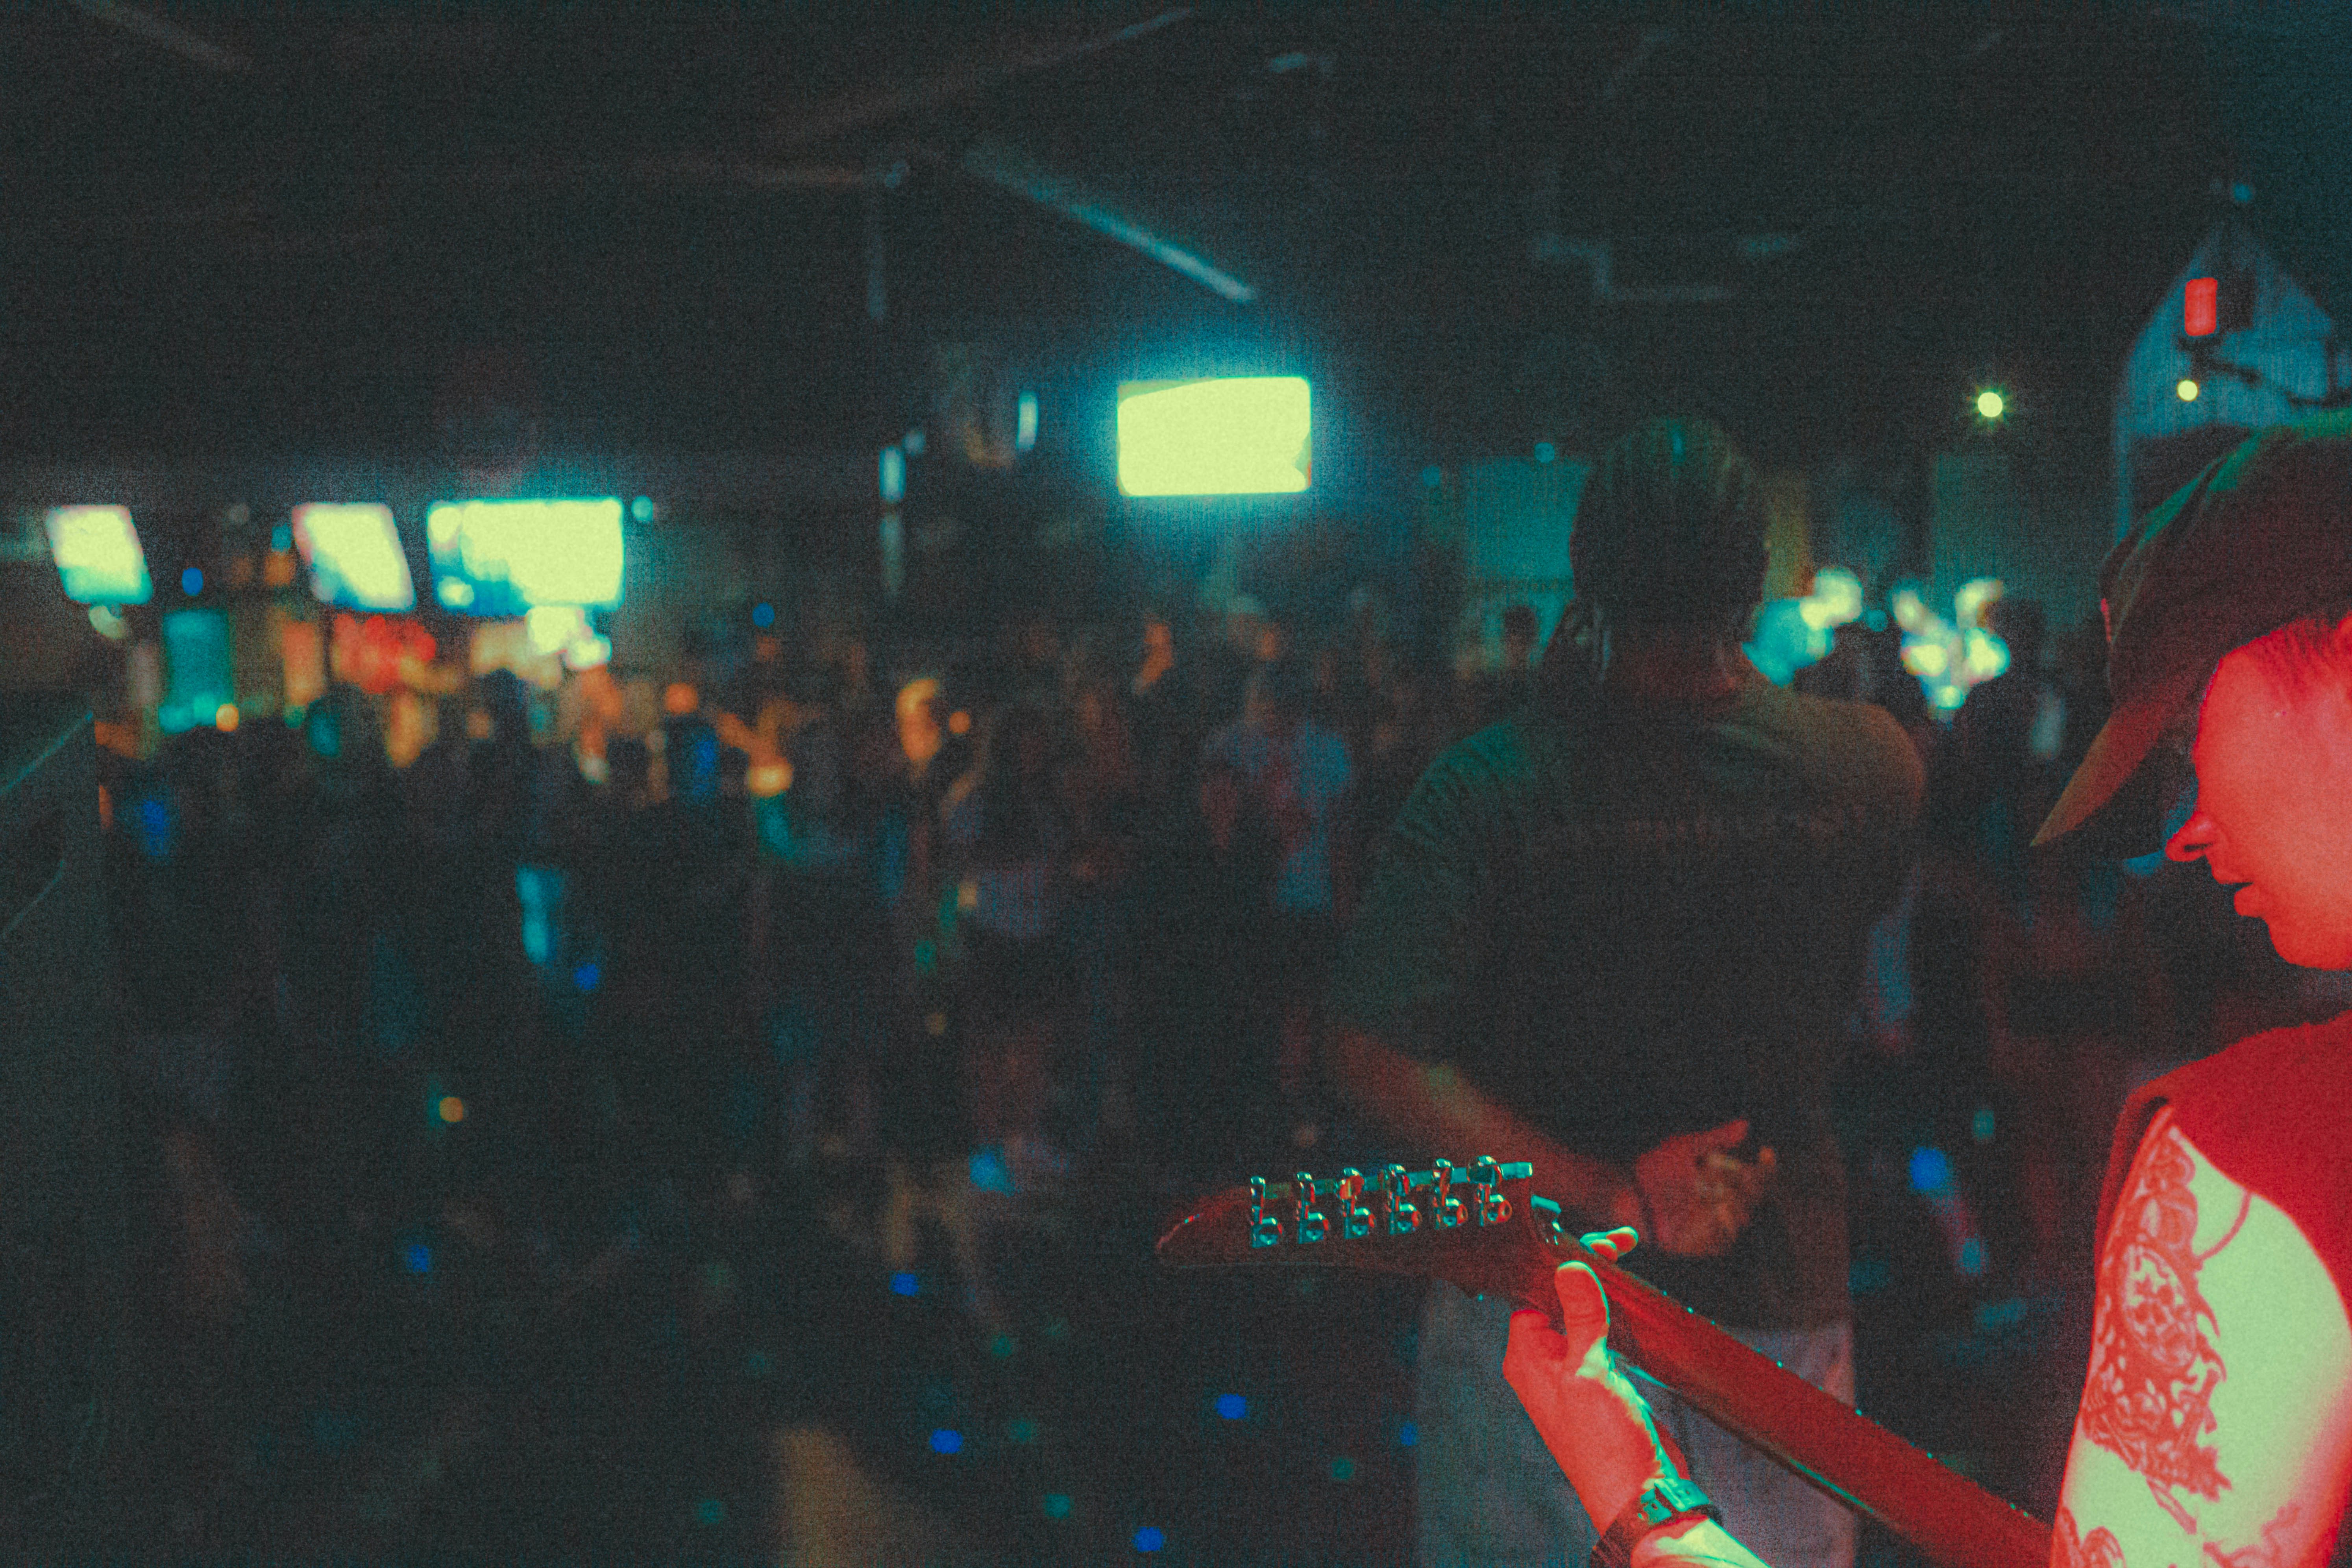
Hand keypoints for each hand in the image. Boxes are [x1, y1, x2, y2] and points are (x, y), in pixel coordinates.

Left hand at [1503, 1229, 1682, 1530]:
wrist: (1639, 1493)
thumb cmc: (1605, 1443)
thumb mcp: (1590, 1371)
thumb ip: (1582, 1317)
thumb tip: (1569, 1268)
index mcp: (1526, 1358)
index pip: (1533, 1292)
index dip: (1560, 1263)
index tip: (1594, 1243)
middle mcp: (1543, 1363)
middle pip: (1557, 1300)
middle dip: (1585, 1271)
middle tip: (1619, 1243)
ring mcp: (1572, 1374)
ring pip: (1581, 1318)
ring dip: (1602, 1292)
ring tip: (1624, 1259)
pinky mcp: (1600, 1384)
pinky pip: (1601, 1339)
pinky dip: (1614, 1318)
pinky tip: (1631, 1303)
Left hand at [1632, 1118, 1777, 1258]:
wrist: (1627, 1194)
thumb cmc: (1653, 1169)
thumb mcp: (1686, 1147)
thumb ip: (1716, 1138)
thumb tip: (1745, 1124)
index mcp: (1722, 1180)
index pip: (1756, 1177)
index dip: (1766, 1167)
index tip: (1766, 1152)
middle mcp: (1721, 1203)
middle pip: (1754, 1197)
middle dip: (1750, 1183)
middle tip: (1741, 1173)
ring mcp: (1712, 1225)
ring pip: (1742, 1218)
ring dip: (1738, 1203)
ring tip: (1724, 1191)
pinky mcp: (1701, 1244)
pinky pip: (1724, 1241)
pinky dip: (1725, 1226)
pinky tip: (1720, 1210)